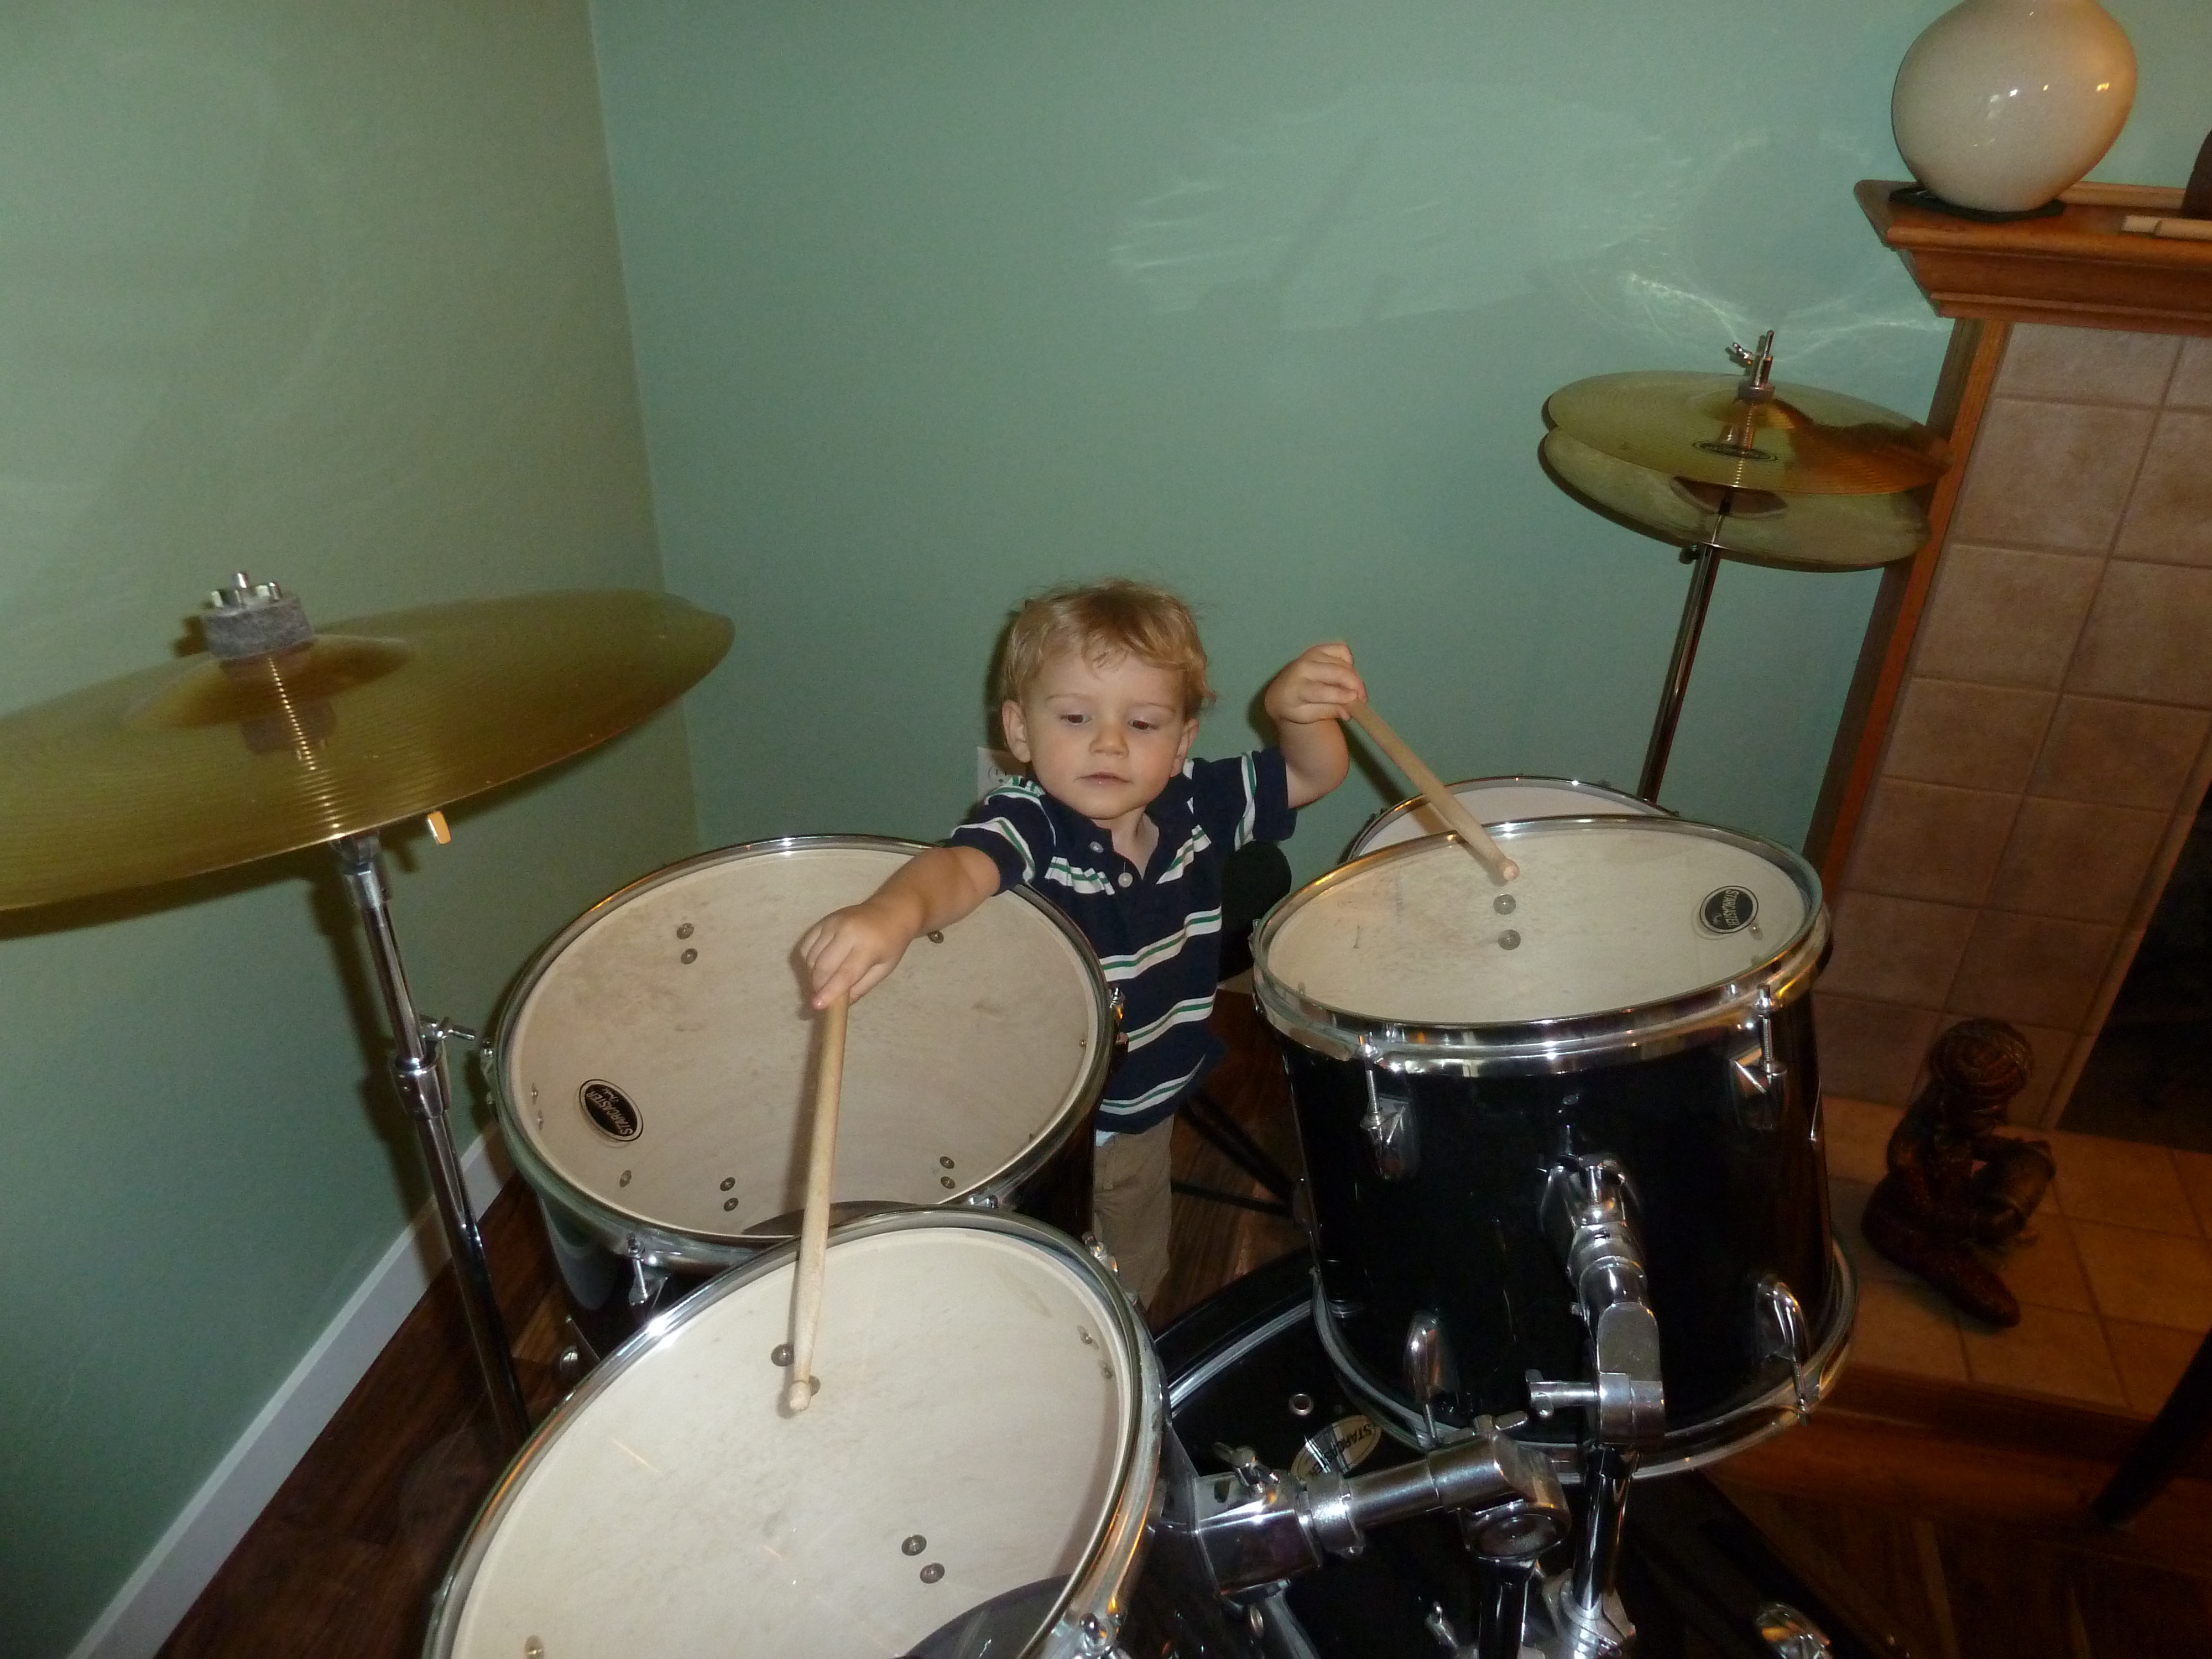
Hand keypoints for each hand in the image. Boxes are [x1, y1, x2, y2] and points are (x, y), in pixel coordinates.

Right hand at [799, 901, 916, 1007]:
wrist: (890, 912)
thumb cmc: (890, 944)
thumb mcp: (883, 970)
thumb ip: (860, 988)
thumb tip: (837, 1005)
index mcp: (867, 946)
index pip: (844, 974)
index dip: (829, 992)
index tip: (816, 1006)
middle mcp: (847, 932)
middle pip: (823, 966)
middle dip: (818, 986)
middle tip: (821, 997)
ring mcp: (832, 923)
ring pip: (811, 957)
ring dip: (812, 975)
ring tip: (822, 982)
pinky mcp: (823, 920)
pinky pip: (807, 945)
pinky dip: (808, 960)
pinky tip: (818, 966)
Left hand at [1264, 641, 1365, 726]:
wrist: (1279, 691)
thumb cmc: (1294, 707)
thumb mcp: (1307, 716)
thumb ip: (1328, 712)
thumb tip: (1349, 712)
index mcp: (1296, 687)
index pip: (1321, 690)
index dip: (1341, 695)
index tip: (1356, 700)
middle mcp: (1303, 667)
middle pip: (1337, 672)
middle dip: (1355, 685)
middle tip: (1363, 699)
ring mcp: (1311, 655)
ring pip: (1342, 662)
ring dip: (1354, 677)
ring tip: (1355, 691)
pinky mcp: (1319, 648)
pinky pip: (1342, 650)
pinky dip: (1348, 661)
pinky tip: (1345, 674)